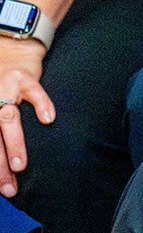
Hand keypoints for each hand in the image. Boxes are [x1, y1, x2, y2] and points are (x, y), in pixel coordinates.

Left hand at [0, 36, 55, 197]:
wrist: (10, 44)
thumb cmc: (1, 78)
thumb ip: (0, 124)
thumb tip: (6, 155)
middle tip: (8, 188)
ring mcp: (6, 88)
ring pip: (7, 120)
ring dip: (13, 145)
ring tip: (19, 166)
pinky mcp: (25, 77)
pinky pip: (35, 93)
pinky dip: (42, 105)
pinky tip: (49, 120)